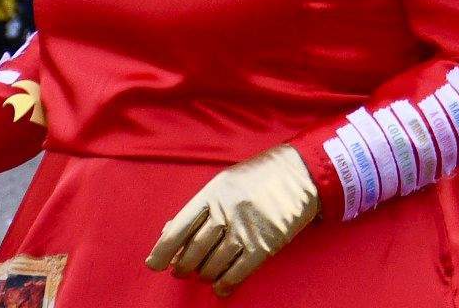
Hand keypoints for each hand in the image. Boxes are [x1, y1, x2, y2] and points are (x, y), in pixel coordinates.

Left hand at [146, 144, 317, 295]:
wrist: (303, 172)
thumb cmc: (259, 177)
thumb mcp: (225, 183)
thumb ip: (199, 207)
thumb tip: (168, 233)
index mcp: (214, 193)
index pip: (179, 228)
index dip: (163, 251)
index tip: (155, 264)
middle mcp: (228, 211)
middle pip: (194, 251)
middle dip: (183, 267)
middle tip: (182, 270)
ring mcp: (247, 228)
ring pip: (213, 264)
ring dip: (204, 275)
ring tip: (204, 274)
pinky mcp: (266, 244)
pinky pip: (237, 272)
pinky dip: (225, 284)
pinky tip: (221, 286)